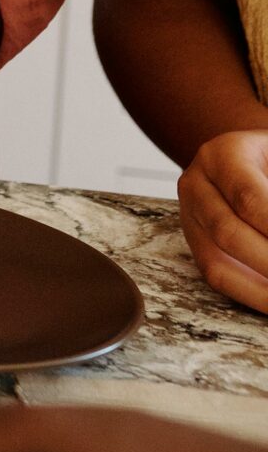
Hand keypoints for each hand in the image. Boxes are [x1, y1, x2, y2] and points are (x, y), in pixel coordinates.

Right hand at [180, 129, 267, 311]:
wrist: (253, 160)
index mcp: (222, 155)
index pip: (249, 198)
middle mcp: (196, 185)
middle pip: (228, 233)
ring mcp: (191, 218)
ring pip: (217, 265)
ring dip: (264, 290)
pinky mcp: (198, 245)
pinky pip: (220, 279)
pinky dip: (256, 296)